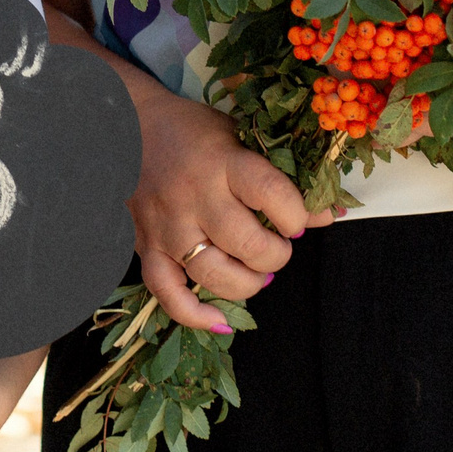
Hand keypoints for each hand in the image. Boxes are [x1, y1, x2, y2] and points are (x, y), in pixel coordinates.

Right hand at [130, 84, 314, 331]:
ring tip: (257, 271)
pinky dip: (195, 315)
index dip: (297, 215)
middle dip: (276, 254)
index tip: (299, 218)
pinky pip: (168, 295)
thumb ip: (279, 176)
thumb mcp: (238, 138)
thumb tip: (326, 214)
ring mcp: (168, 227)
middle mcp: (194, 197)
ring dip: (248, 283)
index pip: (270, 195)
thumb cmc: (190, 132)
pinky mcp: (146, 248)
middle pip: (247, 244)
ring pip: (214, 274)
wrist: (125, 131)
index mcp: (221, 163)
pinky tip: (221, 320)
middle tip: (277, 245)